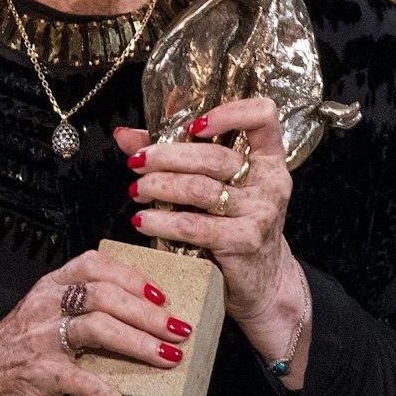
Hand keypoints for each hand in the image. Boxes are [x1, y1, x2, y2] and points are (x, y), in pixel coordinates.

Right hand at [0, 247, 192, 395]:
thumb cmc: (12, 352)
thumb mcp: (42, 318)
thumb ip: (79, 311)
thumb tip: (138, 318)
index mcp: (50, 287)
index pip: (94, 264)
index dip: (132, 276)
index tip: (161, 294)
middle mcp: (45, 305)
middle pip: (105, 296)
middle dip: (149, 314)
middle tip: (178, 331)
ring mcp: (40, 338)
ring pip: (98, 328)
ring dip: (139, 344)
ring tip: (167, 358)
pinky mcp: (37, 373)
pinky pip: (78, 380)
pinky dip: (103, 391)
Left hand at [115, 97, 308, 379]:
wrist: (261, 283)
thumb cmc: (233, 227)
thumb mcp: (216, 188)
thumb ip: (174, 156)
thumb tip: (125, 134)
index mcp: (268, 160)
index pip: (263, 116)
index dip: (230, 112)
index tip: (194, 127)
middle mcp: (270, 182)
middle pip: (213, 156)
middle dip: (166, 156)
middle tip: (137, 162)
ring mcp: (260, 213)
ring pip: (199, 189)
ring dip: (158, 187)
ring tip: (136, 190)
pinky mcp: (244, 241)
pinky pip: (194, 225)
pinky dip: (162, 221)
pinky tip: (142, 221)